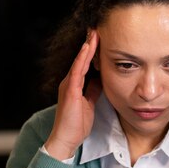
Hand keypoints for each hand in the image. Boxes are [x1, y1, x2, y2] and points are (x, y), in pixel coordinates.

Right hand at [44, 30, 101, 159]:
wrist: (67, 139)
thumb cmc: (77, 123)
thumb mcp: (89, 103)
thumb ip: (93, 90)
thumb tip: (101, 80)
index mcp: (75, 85)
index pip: (85, 63)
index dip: (92, 51)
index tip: (100, 38)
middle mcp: (70, 82)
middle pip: (82, 59)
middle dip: (89, 44)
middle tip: (97, 28)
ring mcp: (69, 85)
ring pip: (80, 61)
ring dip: (87, 47)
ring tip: (94, 33)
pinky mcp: (70, 90)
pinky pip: (77, 71)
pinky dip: (82, 59)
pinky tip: (87, 48)